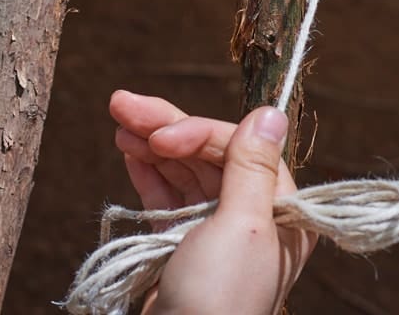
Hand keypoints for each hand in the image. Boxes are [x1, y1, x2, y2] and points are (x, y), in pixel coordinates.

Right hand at [110, 90, 315, 314]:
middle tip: (122, 103)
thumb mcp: (243, 227)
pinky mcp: (181, 247)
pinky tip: (128, 151)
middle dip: (165, 127)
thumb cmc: (219, 300)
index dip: (195, 133)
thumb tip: (273, 112)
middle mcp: (250, 217)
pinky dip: (146, 173)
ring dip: (150, 144)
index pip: (237, 147)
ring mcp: (214, 232)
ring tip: (119, 121)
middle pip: (206, 155)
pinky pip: (165, 198)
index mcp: (279, 211)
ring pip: (182, 172)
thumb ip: (252, 167)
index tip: (158, 137)